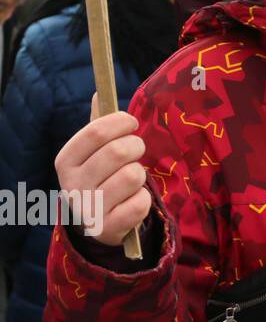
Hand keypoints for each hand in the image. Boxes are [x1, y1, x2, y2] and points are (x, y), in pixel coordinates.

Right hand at [53, 92, 151, 246]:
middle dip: (136, 146)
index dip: (121, 122)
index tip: (131, 123)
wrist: (97, 223)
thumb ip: (97, 126)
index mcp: (65, 161)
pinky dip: (144, 199)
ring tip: (130, 181)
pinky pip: (141, 203)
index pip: (96, 131)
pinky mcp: (107, 228)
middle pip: (119, 151)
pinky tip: (132, 202)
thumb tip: (99, 93)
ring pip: (133, 176)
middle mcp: (72, 185)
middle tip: (135, 152)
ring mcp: (88, 209)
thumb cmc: (101, 177)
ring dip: (140, 175)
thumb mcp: (93, 152)